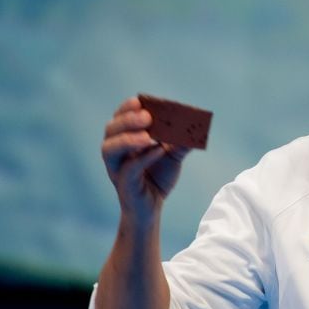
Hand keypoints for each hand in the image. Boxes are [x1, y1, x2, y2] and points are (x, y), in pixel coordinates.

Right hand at [101, 96, 190, 221]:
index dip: (126, 109)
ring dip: (128, 139)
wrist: (151, 208)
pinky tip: (157, 150)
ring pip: (111, 148)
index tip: (138, 100)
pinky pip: (129, 169)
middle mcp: (115, 151)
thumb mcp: (172, 156)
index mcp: (123, 139)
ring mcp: (116, 167)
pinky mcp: (124, 183)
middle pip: (111, 129)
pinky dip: (143, 158)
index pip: (119, 118)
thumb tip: (197, 126)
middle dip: (127, 120)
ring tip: (149, 136)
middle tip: (147, 117)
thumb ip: (181, 141)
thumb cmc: (157, 177)